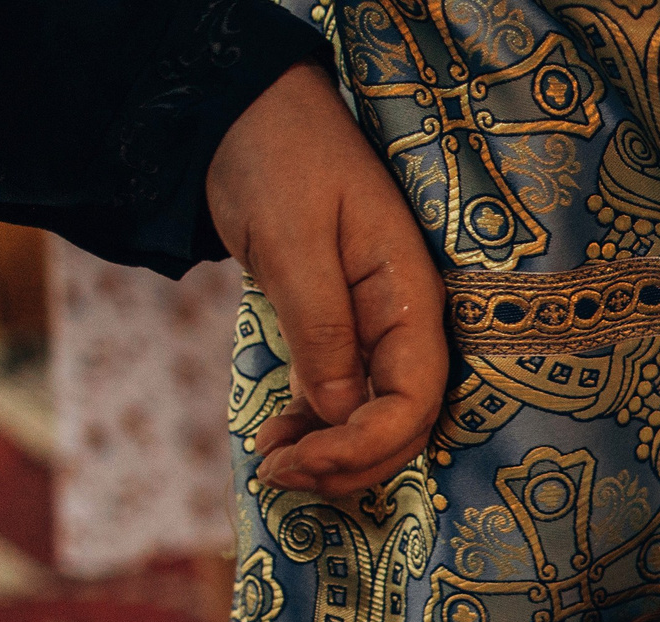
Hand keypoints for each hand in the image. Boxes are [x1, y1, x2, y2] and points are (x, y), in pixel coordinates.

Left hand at [206, 64, 449, 494]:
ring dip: (331, 457)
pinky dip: (313, 430)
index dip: (367, 445)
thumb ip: (321, 329)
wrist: (243, 108)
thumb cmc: (277, 155)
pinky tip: (276, 440)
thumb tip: (338, 414)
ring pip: (373, 421)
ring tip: (272, 465)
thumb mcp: (293, 241)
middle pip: (403, 423)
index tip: (303, 459)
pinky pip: (342, 400)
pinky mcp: (339, 331)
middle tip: (280, 475)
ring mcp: (374, 328)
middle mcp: (402, 320)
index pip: (415, 400)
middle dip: (350, 464)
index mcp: (408, 295)